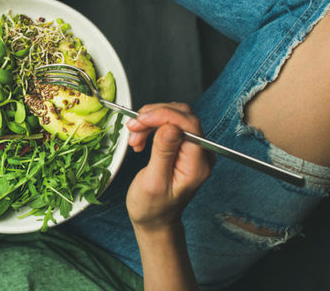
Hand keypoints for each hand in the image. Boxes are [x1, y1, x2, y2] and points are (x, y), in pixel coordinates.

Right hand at [125, 103, 211, 231]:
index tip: (140, 119)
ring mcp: (193, 149)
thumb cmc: (152, 207)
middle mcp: (201, 154)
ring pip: (175, 117)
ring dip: (150, 121)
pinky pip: (170, 125)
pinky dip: (151, 126)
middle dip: (154, 116)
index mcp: (197, 164)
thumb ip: (163, 153)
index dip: (163, 115)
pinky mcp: (183, 146)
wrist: (154, 219)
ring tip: (134, 137)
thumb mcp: (154, 182)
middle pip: (183, 116)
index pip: (188, 125)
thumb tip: (171, 127)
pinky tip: (140, 138)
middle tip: (133, 127)